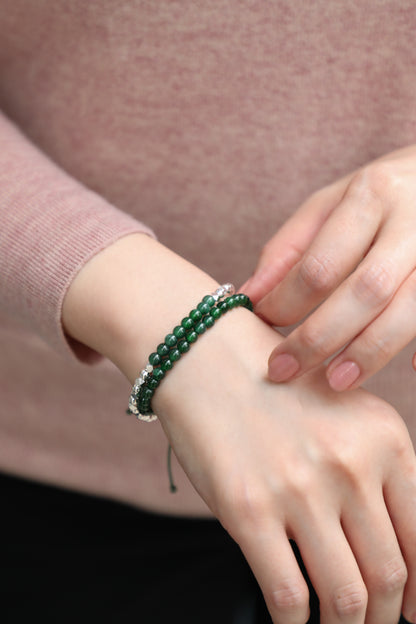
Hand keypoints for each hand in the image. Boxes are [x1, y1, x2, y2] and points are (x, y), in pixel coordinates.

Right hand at [154, 310, 415, 623]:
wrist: (205, 355)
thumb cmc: (273, 386)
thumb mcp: (341, 412)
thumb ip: (372, 472)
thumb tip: (387, 549)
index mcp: (383, 438)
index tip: (410, 610)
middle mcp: (350, 465)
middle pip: (389, 574)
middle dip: (384, 617)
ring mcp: (300, 490)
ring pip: (346, 597)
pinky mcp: (250, 511)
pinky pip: (288, 597)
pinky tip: (292, 623)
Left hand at [242, 145, 415, 389]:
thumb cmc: (376, 196)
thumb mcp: (328, 205)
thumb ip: (288, 250)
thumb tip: (250, 297)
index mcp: (370, 196)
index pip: (322, 262)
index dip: (288, 302)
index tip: (262, 325)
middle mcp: (413, 220)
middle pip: (365, 290)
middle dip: (320, 337)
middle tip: (284, 369)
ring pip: (409, 309)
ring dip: (370, 351)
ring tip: (336, 381)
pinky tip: (410, 370)